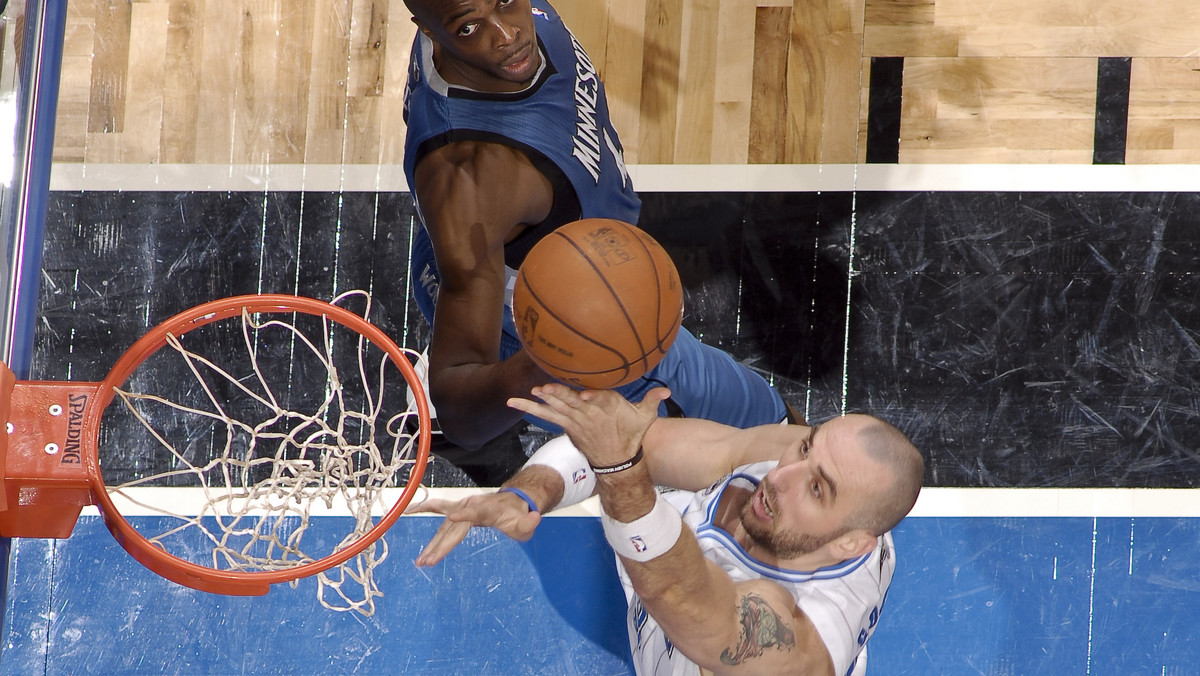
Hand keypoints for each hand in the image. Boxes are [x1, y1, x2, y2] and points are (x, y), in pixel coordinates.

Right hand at [405, 492, 541, 566]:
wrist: (513, 502)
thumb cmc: (518, 516)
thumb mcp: (527, 523)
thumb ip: (530, 522)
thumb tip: (536, 516)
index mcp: (487, 509)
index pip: (475, 512)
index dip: (465, 513)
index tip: (452, 515)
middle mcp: (471, 506)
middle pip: (453, 528)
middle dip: (440, 545)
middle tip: (427, 561)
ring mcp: (462, 508)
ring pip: (444, 528)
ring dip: (431, 544)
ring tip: (419, 561)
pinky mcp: (457, 510)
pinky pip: (437, 509)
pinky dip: (423, 508)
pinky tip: (407, 510)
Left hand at [507, 384, 669, 468]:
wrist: (617, 461)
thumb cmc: (631, 434)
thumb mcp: (645, 417)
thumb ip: (653, 400)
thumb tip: (667, 390)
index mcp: (608, 406)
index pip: (599, 400)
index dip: (591, 397)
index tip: (583, 396)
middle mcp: (589, 413)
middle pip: (572, 403)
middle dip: (558, 396)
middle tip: (543, 389)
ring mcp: (575, 420)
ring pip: (557, 408)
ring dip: (542, 402)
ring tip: (527, 395)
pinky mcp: (566, 426)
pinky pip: (546, 416)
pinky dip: (531, 409)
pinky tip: (514, 403)